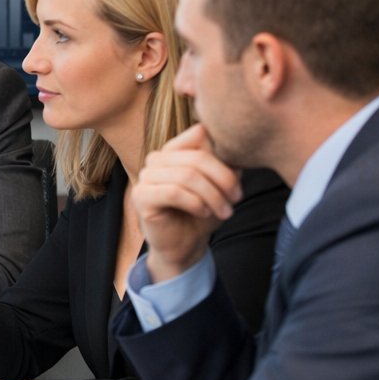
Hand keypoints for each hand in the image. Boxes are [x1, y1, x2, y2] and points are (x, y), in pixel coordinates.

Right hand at [130, 124, 240, 281]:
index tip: (238, 181)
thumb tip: (235, 147)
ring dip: (212, 195)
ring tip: (225, 211)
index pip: (200, 134)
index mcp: (174, 150)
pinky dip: (196, 203)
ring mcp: (145, 177)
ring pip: (186, 176)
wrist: (185, 245)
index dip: (224, 156)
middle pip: (197, 157)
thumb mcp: (220, 184)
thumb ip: (225, 162)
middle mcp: (156, 159)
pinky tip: (204, 213)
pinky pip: (174, 192)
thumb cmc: (203, 212)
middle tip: (237, 198)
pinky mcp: (141, 196)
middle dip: (223, 179)